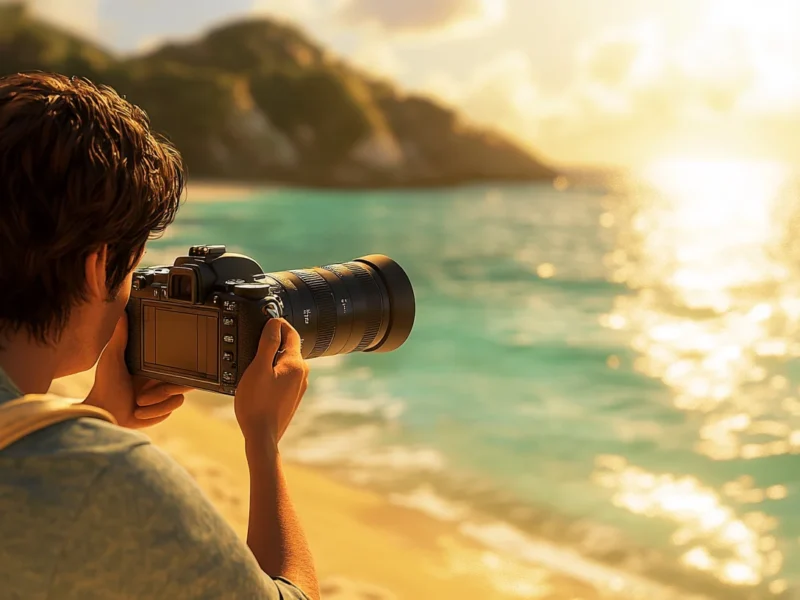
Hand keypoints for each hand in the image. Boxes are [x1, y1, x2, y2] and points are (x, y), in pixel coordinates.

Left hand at [84, 313, 192, 428]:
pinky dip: (155, 411)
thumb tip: (122, 312)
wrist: (104, 414)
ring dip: (156, 400)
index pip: (177, 360)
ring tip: (138, 401)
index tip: (175, 363)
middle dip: (167, 388)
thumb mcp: (112, 357)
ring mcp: (165, 396)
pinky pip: (173, 407)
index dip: (181, 362)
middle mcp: (162, 380)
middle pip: (185, 380)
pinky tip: (139, 411)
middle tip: (146, 389)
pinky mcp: (164, 410)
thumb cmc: (106, 386)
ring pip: (179, 395)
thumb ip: (120, 336)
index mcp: (153, 366)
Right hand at [235, 318, 309, 445]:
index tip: (266, 321)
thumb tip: (275, 323)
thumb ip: (268, 343)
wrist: (262, 436)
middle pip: (289, 347)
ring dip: (272, 359)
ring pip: (285, 362)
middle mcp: (302, 374)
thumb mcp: (258, 368)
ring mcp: (299, 386)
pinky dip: (273, 372)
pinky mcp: (293, 396)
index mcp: (296, 364)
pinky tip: (259, 381)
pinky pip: (284, 376)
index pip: (291, 333)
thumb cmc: (257, 404)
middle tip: (254, 344)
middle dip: (273, 342)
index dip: (278, 324)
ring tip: (253, 365)